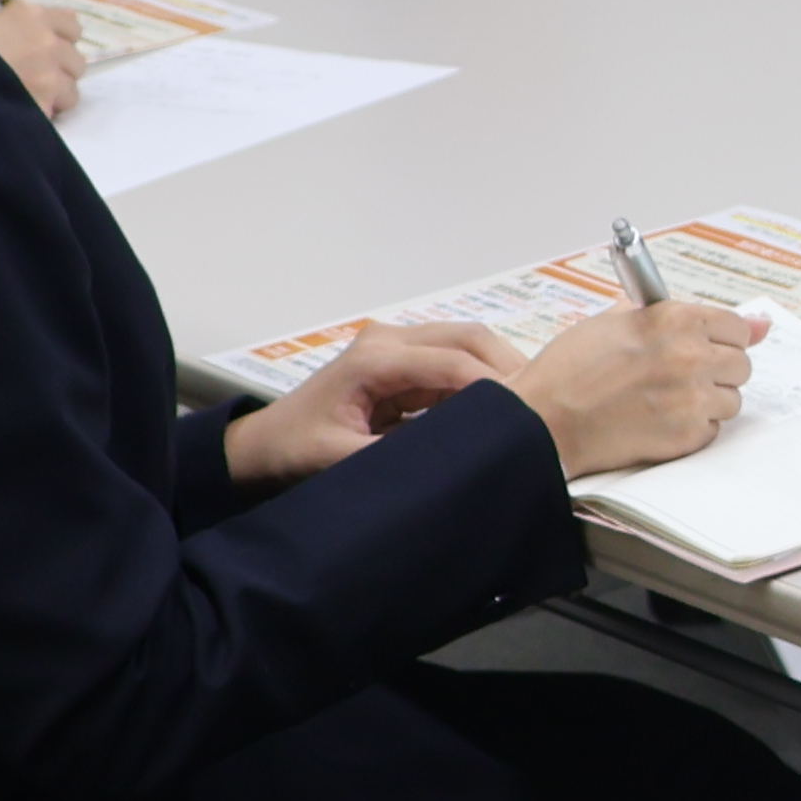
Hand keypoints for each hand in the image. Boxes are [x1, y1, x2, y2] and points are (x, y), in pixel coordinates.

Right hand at [0, 0, 88, 118]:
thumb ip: (25, 25)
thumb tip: (57, 28)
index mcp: (32, 16)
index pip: (73, 27)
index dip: (61, 41)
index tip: (46, 51)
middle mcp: (47, 42)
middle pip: (76, 61)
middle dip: (59, 70)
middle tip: (33, 77)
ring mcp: (48, 75)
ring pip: (71, 90)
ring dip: (54, 95)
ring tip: (26, 97)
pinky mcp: (43, 104)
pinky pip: (56, 112)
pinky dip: (42, 114)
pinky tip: (21, 111)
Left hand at [223, 320, 521, 489]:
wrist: (262, 447)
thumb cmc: (294, 450)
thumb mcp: (338, 461)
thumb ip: (392, 458)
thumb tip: (450, 462)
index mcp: (374, 358)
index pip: (452, 361)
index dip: (493, 387)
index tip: (524, 418)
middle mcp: (389, 340)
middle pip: (469, 337)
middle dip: (508, 368)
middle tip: (539, 407)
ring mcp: (397, 347)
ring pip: (468, 344)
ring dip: (499, 372)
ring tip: (527, 408)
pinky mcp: (403, 363)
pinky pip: (455, 361)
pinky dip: (482, 380)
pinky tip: (500, 408)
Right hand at [511, 299, 763, 479]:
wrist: (543, 419)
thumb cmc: (571, 369)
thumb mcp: (616, 321)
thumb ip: (677, 316)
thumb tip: (754, 322)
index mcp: (676, 320)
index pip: (737, 327)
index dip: (720, 339)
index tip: (706, 347)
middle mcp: (692, 356)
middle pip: (740, 365)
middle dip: (715, 371)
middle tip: (678, 377)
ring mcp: (693, 398)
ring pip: (731, 400)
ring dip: (706, 402)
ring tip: (664, 401)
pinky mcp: (688, 435)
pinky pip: (712, 429)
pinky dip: (692, 428)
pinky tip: (659, 421)